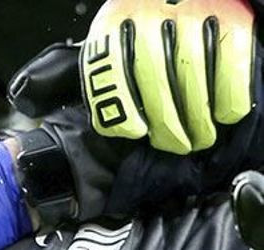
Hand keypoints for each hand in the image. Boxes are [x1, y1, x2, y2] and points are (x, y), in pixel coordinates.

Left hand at [81, 0, 254, 153]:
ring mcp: (191, 11)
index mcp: (113, 24)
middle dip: (167, 125)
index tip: (137, 132)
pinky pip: (231, 64)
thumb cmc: (147, 29)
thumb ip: (114, 80)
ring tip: (200, 137)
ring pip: (192, 76)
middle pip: (155, 80)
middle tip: (178, 145)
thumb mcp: (119, 45)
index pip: (108, 71)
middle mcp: (150, 13)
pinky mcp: (230, 15)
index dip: (122, 110)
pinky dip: (229, 96)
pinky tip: (224, 114)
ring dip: (198, 118)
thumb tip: (125, 127)